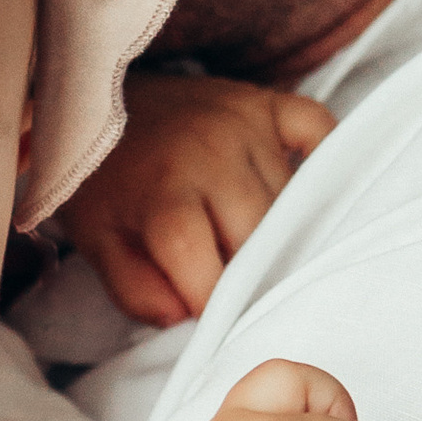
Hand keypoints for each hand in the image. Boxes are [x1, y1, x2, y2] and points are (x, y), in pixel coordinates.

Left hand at [61, 73, 335, 325]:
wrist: (98, 102)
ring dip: (280, 228)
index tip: (209, 316)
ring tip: (251, 238)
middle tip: (231, 278)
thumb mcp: (99, 244)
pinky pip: (320, 129)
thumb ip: (138, 291)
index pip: (213, 271)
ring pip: (293, 201)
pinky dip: (323, 160)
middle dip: (248, 271)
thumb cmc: (103, 181)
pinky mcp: (269, 103)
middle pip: (261, 239)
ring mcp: (247, 125)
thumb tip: (189, 317)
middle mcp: (213, 155)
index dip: (214, 303)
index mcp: (165, 195)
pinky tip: (306, 190)